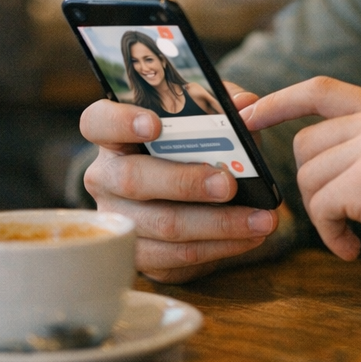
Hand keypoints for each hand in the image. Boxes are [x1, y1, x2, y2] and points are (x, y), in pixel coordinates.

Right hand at [80, 85, 279, 282]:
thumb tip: (246, 104)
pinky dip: (220, 248)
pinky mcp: (139, 256)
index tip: (154, 123)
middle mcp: (107, 179)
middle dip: (185, 182)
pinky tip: (249, 237)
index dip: (121, 122)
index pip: (99, 122)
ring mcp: (119, 221)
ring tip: (261, 219)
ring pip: (163, 225)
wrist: (193, 200)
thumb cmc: (192, 150)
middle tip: (228, 183)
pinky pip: (178, 257)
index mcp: (115, 137)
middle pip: (133, 179)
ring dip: (218, 224)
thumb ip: (222, 106)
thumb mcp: (205, 121)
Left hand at [242, 76, 360, 288]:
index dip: (278, 101)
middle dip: (313, 187)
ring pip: (310, 178)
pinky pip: (321, 207)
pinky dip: (332, 235)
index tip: (248, 114)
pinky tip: (357, 248)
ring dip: (325, 216)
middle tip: (341, 217)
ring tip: (357, 235)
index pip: (320, 89)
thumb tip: (322, 160)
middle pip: (305, 144)